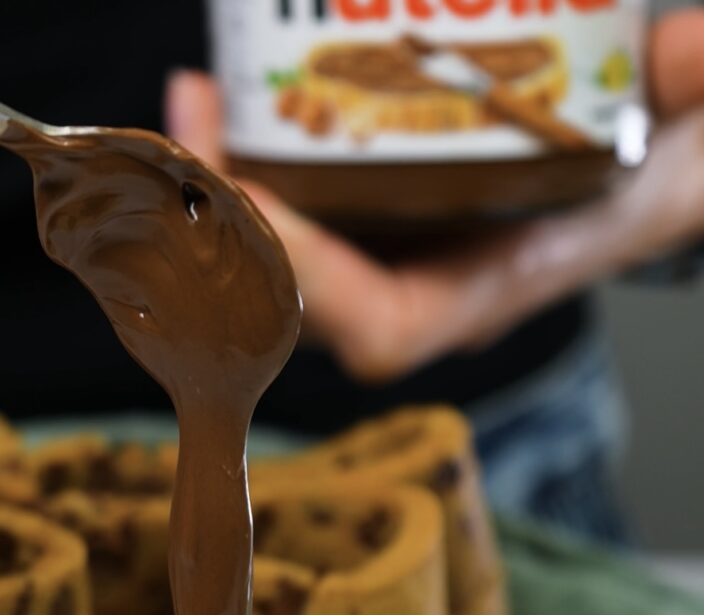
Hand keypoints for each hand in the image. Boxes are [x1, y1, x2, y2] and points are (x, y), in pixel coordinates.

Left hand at [166, 10, 703, 381]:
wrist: (643, 163)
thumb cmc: (658, 167)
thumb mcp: (692, 143)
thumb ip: (700, 100)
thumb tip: (699, 57)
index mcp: (482, 292)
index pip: (377, 323)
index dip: (311, 278)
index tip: (258, 196)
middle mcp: (415, 287)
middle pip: (298, 293)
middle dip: (234, 220)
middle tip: (198, 120)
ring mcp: (380, 256)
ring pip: (276, 255)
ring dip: (221, 193)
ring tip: (195, 104)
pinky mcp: (361, 219)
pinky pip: (281, 215)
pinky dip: (241, 170)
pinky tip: (221, 101)